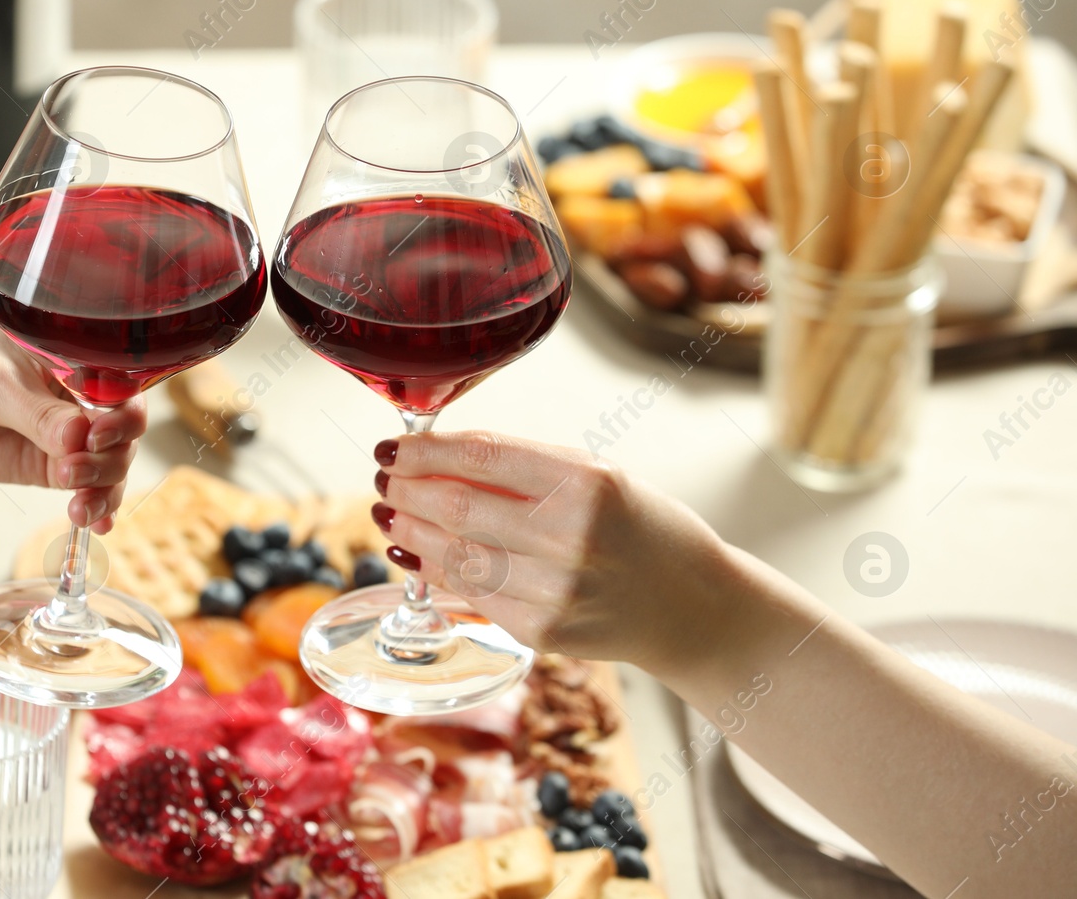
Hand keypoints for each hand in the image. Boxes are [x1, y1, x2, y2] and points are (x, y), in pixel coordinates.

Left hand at [0, 308, 145, 531]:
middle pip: (123, 430)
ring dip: (104, 487)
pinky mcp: (42, 466)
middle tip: (76, 470)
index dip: (122, 412)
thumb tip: (81, 440)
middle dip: (111, 456)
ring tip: (79, 505)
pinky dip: (95, 506)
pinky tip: (95, 523)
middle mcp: (74, 393)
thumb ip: (35, 413)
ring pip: (108, 464)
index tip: (99, 433)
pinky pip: (83, 488)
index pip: (120, 383)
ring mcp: (60, 433)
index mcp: (71, 354)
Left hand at [372, 430, 740, 676]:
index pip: (481, 457)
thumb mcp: (599, 475)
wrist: (692, 607)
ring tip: (391, 509)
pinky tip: (415, 551)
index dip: (425, 450)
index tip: (395, 445)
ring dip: (410, 529)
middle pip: (456, 507)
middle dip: (407, 488)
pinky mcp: (540, 632)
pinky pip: (469, 593)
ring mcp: (553, 591)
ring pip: (453, 554)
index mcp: (586, 484)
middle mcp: (569, 538)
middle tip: (386, 476)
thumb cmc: (641, 529)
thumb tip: (438, 456)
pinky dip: (433, 570)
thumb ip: (523, 465)